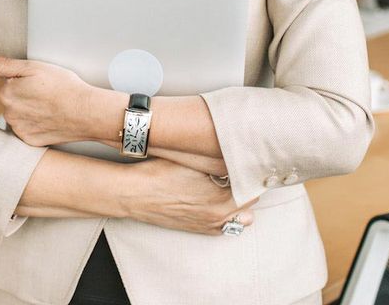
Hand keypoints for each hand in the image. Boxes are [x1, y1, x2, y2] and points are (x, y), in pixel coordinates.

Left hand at [0, 57, 101, 146]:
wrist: (86, 113)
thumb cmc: (63, 86)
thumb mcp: (34, 67)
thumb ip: (3, 65)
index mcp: (6, 93)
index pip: (9, 83)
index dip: (25, 80)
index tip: (40, 82)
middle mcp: (8, 114)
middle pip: (13, 100)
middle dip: (25, 96)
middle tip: (47, 94)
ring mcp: (19, 129)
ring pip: (19, 116)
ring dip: (30, 111)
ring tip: (50, 107)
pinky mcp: (30, 141)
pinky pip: (27, 130)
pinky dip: (36, 125)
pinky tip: (50, 120)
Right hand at [123, 157, 255, 235]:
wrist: (134, 193)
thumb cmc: (160, 173)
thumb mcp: (195, 162)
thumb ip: (222, 164)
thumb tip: (237, 159)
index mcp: (222, 198)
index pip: (254, 187)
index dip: (251, 171)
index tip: (248, 162)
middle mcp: (219, 216)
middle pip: (250, 201)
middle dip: (246, 185)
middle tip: (238, 169)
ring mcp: (209, 224)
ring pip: (240, 216)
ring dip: (239, 201)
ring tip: (230, 186)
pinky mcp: (198, 228)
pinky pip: (224, 225)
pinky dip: (227, 214)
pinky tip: (217, 200)